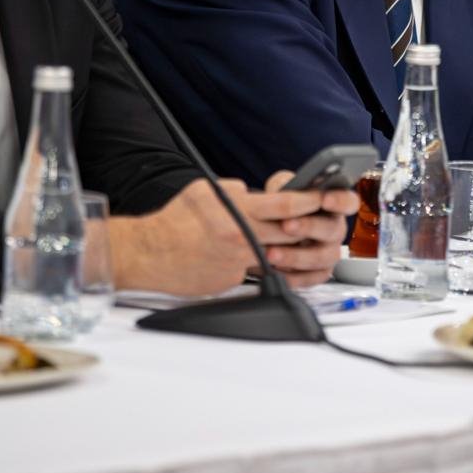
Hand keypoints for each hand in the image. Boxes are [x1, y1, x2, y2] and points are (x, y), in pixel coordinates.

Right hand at [107, 174, 358, 295]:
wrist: (147, 254)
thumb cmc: (172, 221)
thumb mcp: (203, 191)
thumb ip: (234, 191)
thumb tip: (252, 193)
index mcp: (237, 211)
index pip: (287, 205)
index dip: (311, 201)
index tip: (325, 197)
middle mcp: (242, 237)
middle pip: (291, 233)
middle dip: (309, 226)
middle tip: (323, 219)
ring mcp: (238, 262)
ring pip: (278, 254)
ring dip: (291, 248)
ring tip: (297, 239)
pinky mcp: (231, 281)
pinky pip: (255, 270)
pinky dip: (258, 263)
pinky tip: (254, 259)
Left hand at [242, 171, 359, 287]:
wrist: (266, 230)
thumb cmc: (280, 206)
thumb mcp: (281, 188)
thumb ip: (286, 184)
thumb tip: (287, 186)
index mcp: (333, 206)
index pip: (349, 201)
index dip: (340, 201)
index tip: (324, 199)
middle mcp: (335, 229)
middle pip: (334, 230)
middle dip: (309, 227)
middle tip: (286, 225)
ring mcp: (328, 252)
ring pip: (322, 258)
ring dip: (296, 256)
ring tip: (271, 253)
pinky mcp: (318, 273)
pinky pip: (311, 279)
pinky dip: (292, 276)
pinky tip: (274, 270)